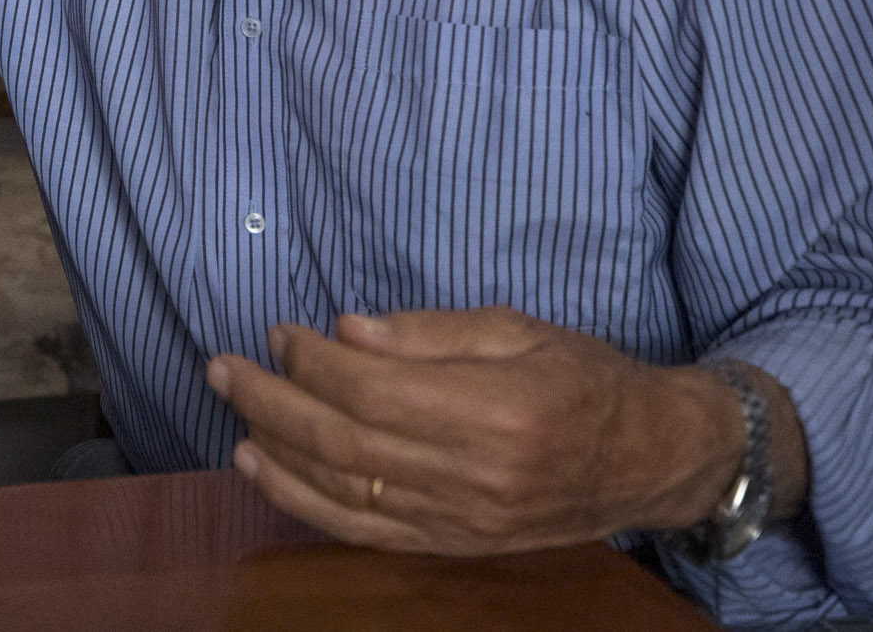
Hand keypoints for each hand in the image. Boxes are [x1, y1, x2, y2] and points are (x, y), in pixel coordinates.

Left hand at [205, 308, 795, 555]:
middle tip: (223, 368)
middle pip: (346, 444)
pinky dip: (306, 504)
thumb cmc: (583, 377)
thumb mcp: (517, 328)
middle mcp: (478, 474)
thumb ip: (429, 333)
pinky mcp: (456, 544)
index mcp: (497, 410)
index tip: (278, 333)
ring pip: (346, 494)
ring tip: (232, 417)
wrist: (649, 458)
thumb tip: (345, 331)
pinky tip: (267, 472)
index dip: (312, 362)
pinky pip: (366, 531)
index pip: (374, 391)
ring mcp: (465, 520)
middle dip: (271, 403)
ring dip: (276, 456)